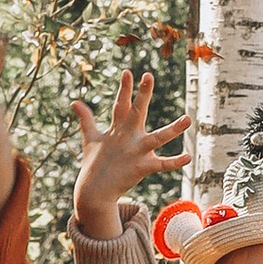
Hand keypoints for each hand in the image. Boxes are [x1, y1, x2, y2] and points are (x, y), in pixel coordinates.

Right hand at [71, 71, 188, 241]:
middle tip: (148, 75)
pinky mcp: (142, 168)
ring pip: (158, 138)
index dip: (124, 88)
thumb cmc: (94, 164)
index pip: (121, 104)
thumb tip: (74, 102)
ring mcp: (136, 152)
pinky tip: (188, 157)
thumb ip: (85, 119)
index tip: (128, 71)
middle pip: (137, 111)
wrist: (93, 192)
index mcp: (116, 129)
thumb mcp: (90, 138)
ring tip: (188, 119)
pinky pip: (162, 165)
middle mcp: (127, 137)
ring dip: (173, 129)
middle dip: (142, 94)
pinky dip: (174, 162)